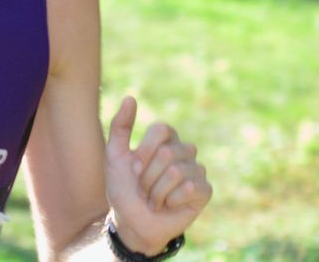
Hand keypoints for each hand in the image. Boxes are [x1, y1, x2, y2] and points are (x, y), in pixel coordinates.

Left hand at [104, 96, 211, 255]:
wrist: (131, 221)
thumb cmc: (123, 187)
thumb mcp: (114, 155)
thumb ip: (120, 126)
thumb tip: (130, 97)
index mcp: (165, 139)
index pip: (162, 129)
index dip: (145, 150)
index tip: (133, 168)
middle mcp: (183, 150)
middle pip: (167, 153)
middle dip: (147, 176)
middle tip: (143, 188)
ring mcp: (196, 170)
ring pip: (176, 172)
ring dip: (156, 191)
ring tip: (154, 198)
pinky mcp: (204, 190)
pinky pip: (189, 188)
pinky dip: (171, 200)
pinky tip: (169, 205)